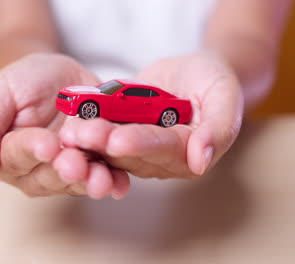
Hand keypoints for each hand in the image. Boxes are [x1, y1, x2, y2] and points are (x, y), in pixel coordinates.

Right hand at [0, 53, 129, 198]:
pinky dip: (115, 180)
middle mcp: (38, 169)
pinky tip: (121, 184)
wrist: (54, 75)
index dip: (33, 150)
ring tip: (103, 179)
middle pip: (51, 176)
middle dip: (66, 171)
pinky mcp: (95, 163)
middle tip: (77, 164)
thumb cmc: (21, 83)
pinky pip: (106, 174)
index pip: (18, 156)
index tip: (47, 146)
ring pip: (79, 181)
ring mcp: (69, 169)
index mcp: (9, 154)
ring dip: (92, 181)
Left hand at [59, 52, 243, 178]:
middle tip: (83, 134)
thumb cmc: (213, 82)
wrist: (191, 73)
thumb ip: (220, 128)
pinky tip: (69, 119)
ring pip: (110, 147)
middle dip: (106, 143)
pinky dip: (86, 124)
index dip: (141, 144)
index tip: (119, 139)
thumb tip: (201, 162)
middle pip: (130, 152)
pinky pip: (101, 131)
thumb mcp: (224, 96)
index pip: (163, 149)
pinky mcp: (120, 135)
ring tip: (71, 130)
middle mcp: (160, 159)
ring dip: (90, 139)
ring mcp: (137, 149)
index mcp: (188, 154)